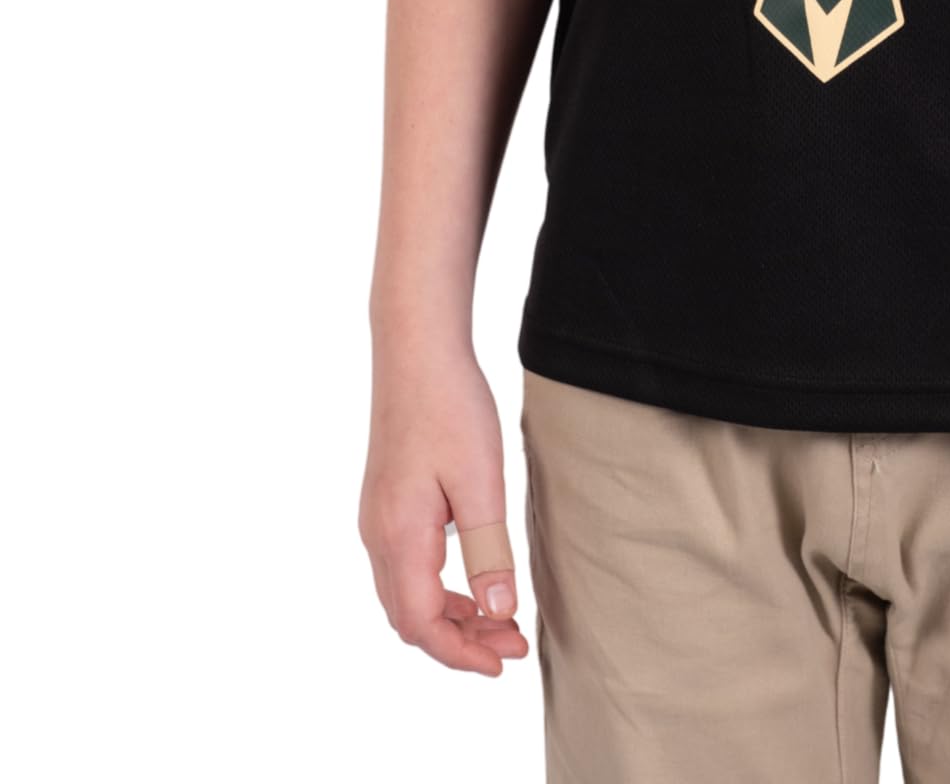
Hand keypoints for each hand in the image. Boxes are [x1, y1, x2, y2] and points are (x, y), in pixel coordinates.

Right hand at [359, 342, 530, 677]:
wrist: (416, 350)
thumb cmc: (450, 407)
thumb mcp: (481, 482)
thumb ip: (489, 552)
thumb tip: (499, 614)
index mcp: (399, 536)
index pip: (422, 625)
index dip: (462, 653)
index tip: (505, 661)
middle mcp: (377, 535)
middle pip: (409, 619)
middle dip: (459, 641)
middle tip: (512, 642)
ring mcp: (376, 519)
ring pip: (405, 595)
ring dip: (449, 617)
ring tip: (500, 618)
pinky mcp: (385, 503)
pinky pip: (404, 568)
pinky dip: (437, 589)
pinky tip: (473, 579)